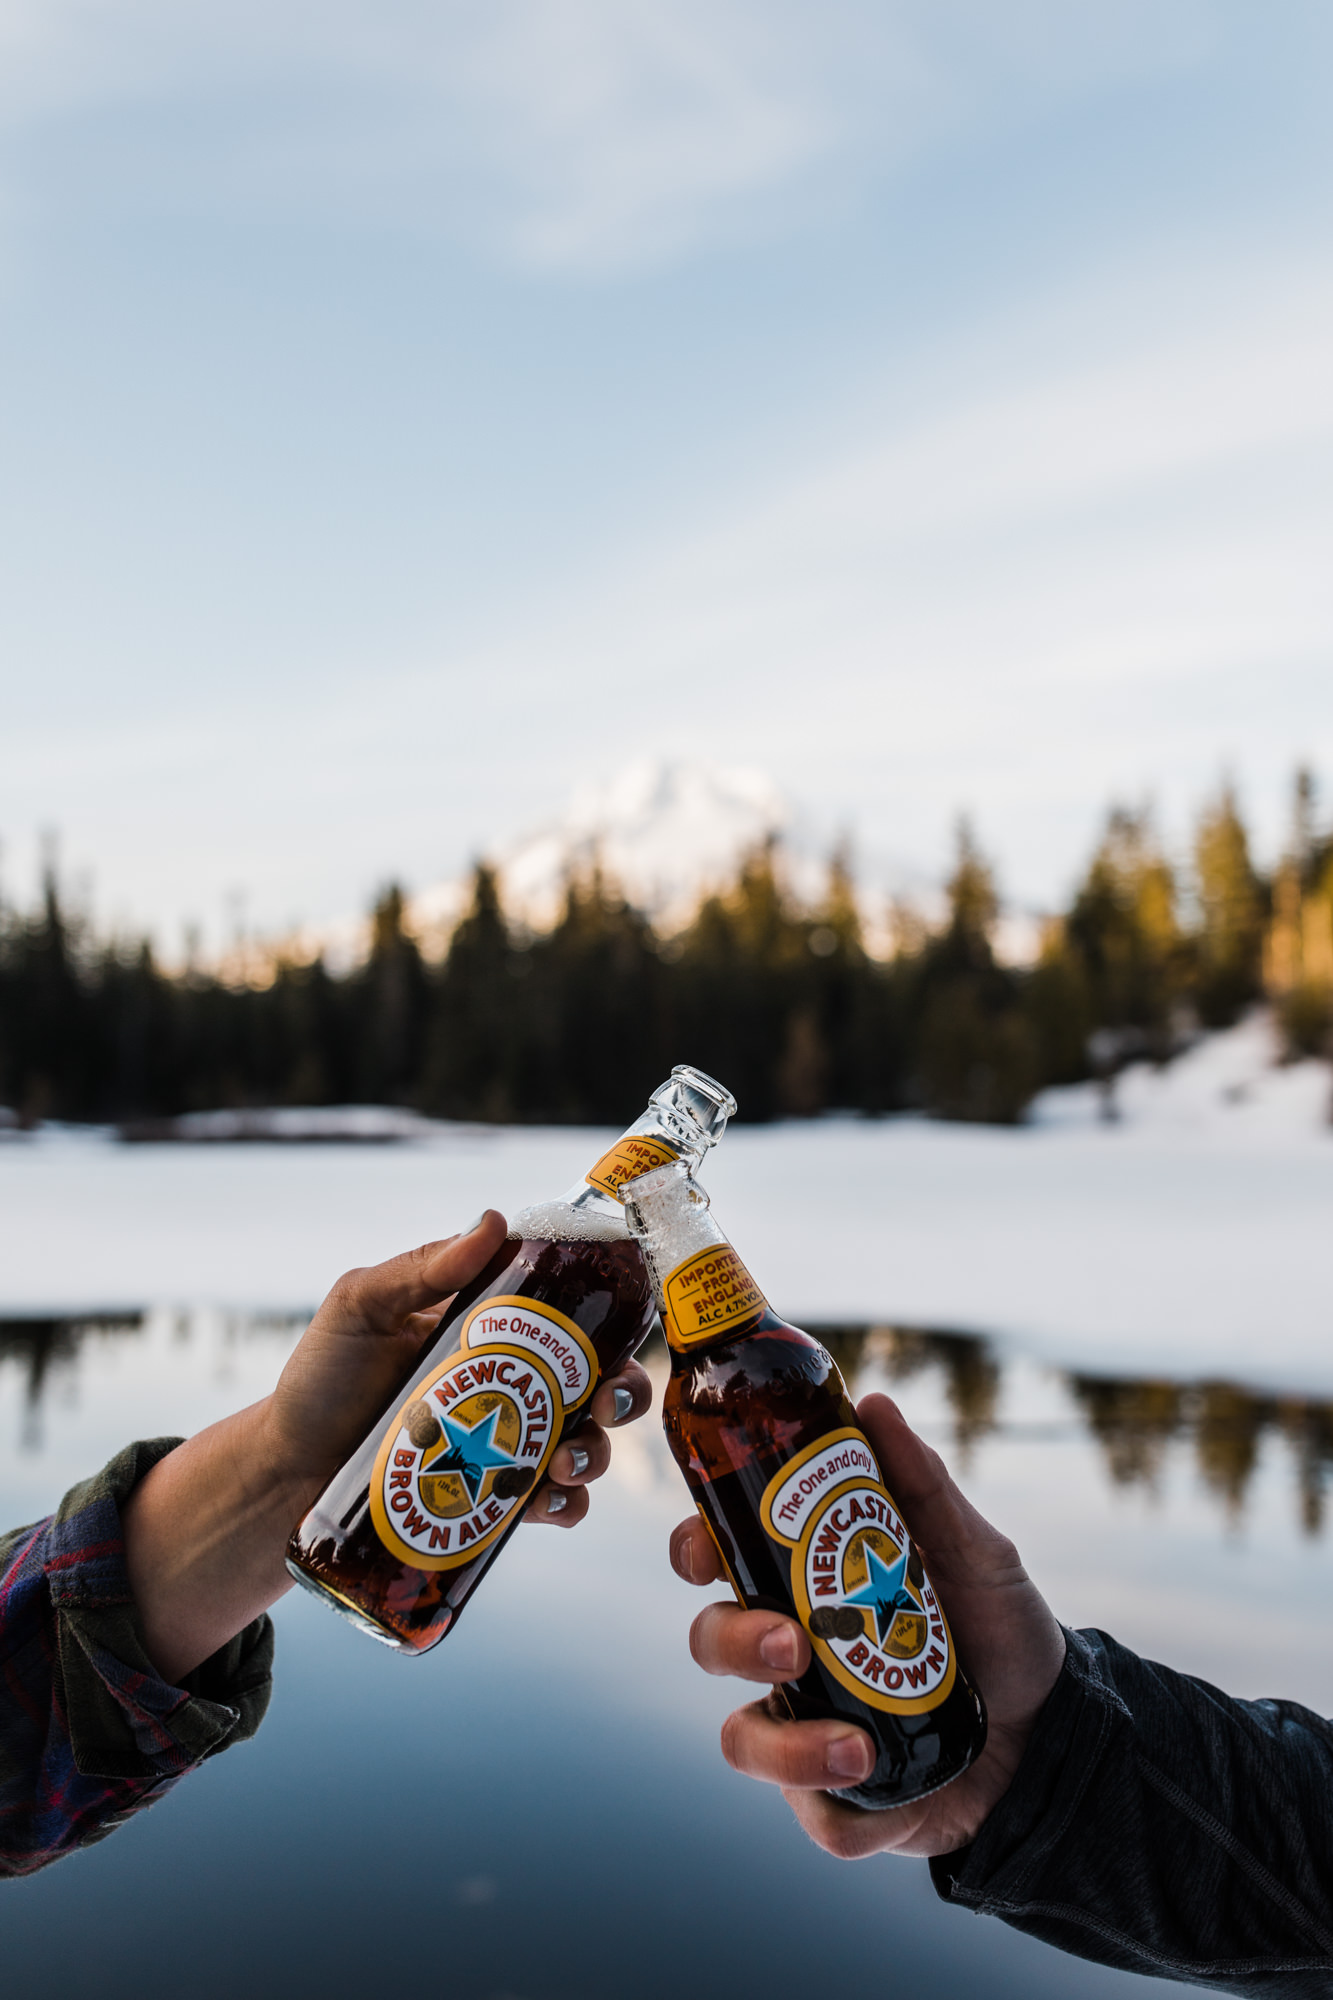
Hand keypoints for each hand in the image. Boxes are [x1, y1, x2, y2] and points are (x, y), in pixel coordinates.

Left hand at [124, 1213, 652, 1681]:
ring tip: (569, 1461)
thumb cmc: (319, 1380)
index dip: (605, 1317)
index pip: (564, 1312)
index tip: (618, 1324)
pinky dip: (567, 1505)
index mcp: (487, 1328)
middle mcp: (507, 1383)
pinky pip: (549, 1501)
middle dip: (620, 1391)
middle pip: (592, 1380)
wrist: (284, 1474)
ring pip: (582, 1441)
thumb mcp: (361, 1307)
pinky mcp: (493, 1497)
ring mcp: (504, 1441)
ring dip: (596, 1451)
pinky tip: (554, 1503)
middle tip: (604, 1403)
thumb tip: (492, 1221)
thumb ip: (422, 1269)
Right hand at [670, 1391, 1065, 1860]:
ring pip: (743, 1739)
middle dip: (733, 1641)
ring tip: (854, 1745)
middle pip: (711, 1642)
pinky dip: (836, 1805)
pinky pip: (812, 1818)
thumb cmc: (1003, 1630)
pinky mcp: (841, 1804)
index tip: (704, 1549)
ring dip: (784, 1745)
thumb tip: (872, 1405)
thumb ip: (923, 1485)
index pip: (718, 1559)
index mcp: (804, 1585)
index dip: (693, 1549)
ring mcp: (807, 1729)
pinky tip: (877, 1783)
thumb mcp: (974, 1551)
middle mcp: (791, 1656)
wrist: (1058, 1735)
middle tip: (791, 1642)